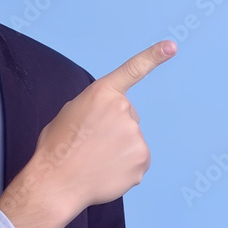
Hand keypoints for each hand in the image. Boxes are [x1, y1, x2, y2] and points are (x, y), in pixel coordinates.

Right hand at [0, 40, 175, 227]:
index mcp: (102, 93)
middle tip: (90, 142)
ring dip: (118, 148)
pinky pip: (136, 160)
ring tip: (95, 159)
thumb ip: (96, 107)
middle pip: (127, 116)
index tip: (171, 46)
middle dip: (113, 127)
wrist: (56, 181)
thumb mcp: (71, 112)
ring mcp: (135, 137)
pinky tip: (105, 171)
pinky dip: (124, 166)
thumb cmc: (57, 147)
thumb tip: (110, 119)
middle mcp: (123, 111)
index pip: (132, 70)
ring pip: (131, 140)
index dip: (153, 56)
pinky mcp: (142, 160)